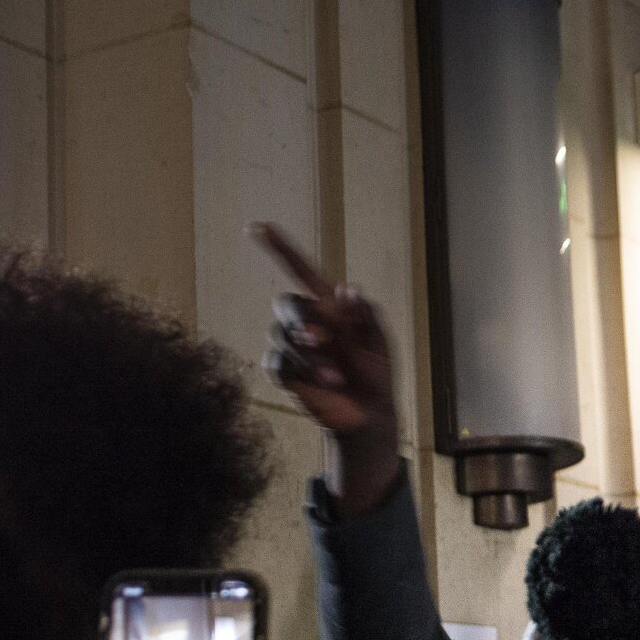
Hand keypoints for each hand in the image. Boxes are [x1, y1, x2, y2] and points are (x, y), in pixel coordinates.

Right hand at [256, 221, 399, 519]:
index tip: (259, 227)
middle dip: (302, 321)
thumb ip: (366, 316)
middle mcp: (308, 321)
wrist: (369, 412)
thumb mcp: (380, 342)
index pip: (302, 270)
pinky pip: (275, 362)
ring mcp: (293, 346)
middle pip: (285, 303)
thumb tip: (349, 288)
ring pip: (280, 336)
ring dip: (308, 357)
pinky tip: (320, 384)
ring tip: (336, 378)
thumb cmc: (377, 372)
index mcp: (330, 306)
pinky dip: (297, 372)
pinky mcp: (285, 371)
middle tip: (323, 341)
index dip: (282, 249)